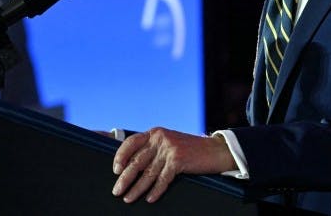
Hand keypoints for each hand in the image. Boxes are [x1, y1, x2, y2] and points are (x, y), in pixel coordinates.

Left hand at [111, 127, 235, 203]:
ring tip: (128, 198)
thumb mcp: (168, 142)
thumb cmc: (189, 150)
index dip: (120, 156)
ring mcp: (169, 149)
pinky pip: (162, 179)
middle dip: (125, 178)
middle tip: (117, 191)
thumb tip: (131, 166)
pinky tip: (149, 199)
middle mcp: (160, 138)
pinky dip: (155, 191)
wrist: (214, 151)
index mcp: (155, 133)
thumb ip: (152, 149)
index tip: (116, 170)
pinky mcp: (178, 160)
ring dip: (137, 188)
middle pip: (137, 161)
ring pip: (148, 173)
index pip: (131, 142)